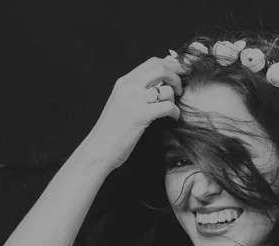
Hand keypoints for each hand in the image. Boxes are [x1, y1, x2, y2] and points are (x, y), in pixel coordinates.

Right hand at [86, 56, 186, 170]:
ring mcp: (134, 100)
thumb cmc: (111, 130)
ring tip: (173, 106)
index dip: (170, 65)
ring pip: (166, 88)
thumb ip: (138, 90)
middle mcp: (128, 87)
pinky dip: (175, 112)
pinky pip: (167, 106)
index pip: (152, 62)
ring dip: (175, 97)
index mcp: (124, 82)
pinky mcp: (141, 116)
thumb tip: (160, 81)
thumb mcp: (122, 103)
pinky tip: (174, 118)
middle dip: (176, 75)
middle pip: (160, 68)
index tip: (180, 73)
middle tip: (180, 88)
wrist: (98, 149)